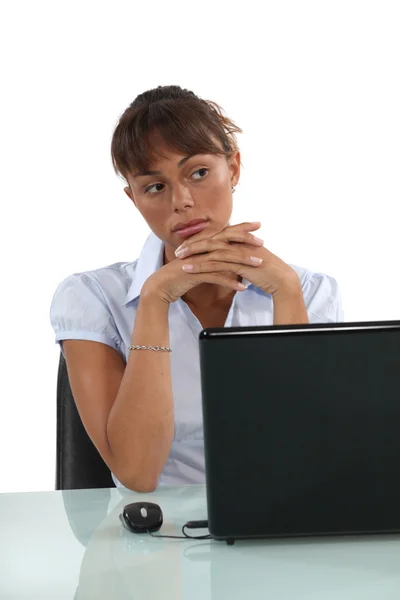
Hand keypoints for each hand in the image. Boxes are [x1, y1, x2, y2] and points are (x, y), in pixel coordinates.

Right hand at [141, 222, 264, 304]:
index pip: (225, 232)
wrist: (161, 286)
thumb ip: (211, 257)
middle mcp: (201, 249)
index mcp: (203, 244)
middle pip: (227, 241)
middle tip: (262, 241)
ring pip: (224, 258)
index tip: (258, 225)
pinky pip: (216, 276)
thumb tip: (226, 257)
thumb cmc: (180, 275)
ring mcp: (198, 261)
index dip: (241, 227)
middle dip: (246, 240)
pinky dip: (230, 281)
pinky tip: (243, 287)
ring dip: (244, 262)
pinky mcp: (196, 273)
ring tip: (259, 265)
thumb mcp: (198, 263)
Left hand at [174, 221, 299, 295]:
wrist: (281, 279)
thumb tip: (228, 260)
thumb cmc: (266, 272)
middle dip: (192, 244)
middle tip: (178, 250)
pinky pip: (215, 262)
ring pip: (210, 250)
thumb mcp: (249, 261)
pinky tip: (189, 269)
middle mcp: (237, 241)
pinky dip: (200, 265)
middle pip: (210, 239)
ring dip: (193, 254)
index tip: (186, 246)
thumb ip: (238, 257)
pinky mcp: (238, 262)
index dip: (200, 240)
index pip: (215, 236)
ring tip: (179, 259)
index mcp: (239, 239)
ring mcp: (238, 250)